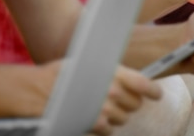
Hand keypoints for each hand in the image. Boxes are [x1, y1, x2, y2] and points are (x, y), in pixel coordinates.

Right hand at [38, 61, 161, 135]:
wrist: (36, 91)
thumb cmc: (62, 74)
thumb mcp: (90, 64)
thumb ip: (112, 72)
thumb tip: (128, 78)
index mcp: (113, 72)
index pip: (143, 83)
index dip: (153, 90)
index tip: (156, 94)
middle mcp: (111, 91)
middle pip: (135, 104)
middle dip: (130, 102)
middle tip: (119, 99)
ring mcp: (103, 109)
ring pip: (124, 118)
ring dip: (117, 115)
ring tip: (103, 107)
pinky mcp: (94, 125)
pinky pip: (109, 130)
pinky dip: (105, 126)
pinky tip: (96, 118)